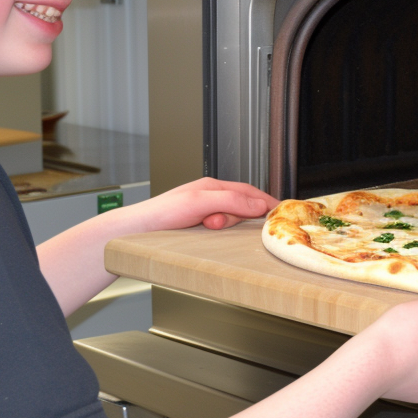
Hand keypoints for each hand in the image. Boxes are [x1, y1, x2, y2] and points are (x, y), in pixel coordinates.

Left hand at [139, 177, 277, 230]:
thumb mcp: (199, 202)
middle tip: (219, 223)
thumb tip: (258, 205)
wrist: (135, 230)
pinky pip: (220, 229)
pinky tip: (210, 232)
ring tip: (207, 226)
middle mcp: (210, 197)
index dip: (266, 201)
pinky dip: (219, 232)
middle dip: (236, 217)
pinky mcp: (199, 226)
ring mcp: (204, 212)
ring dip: (224, 225)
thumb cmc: (161, 213)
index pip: (248, 191)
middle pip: (241, 206)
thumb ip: (230, 201)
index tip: (281, 212)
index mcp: (212, 186)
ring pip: (230, 219)